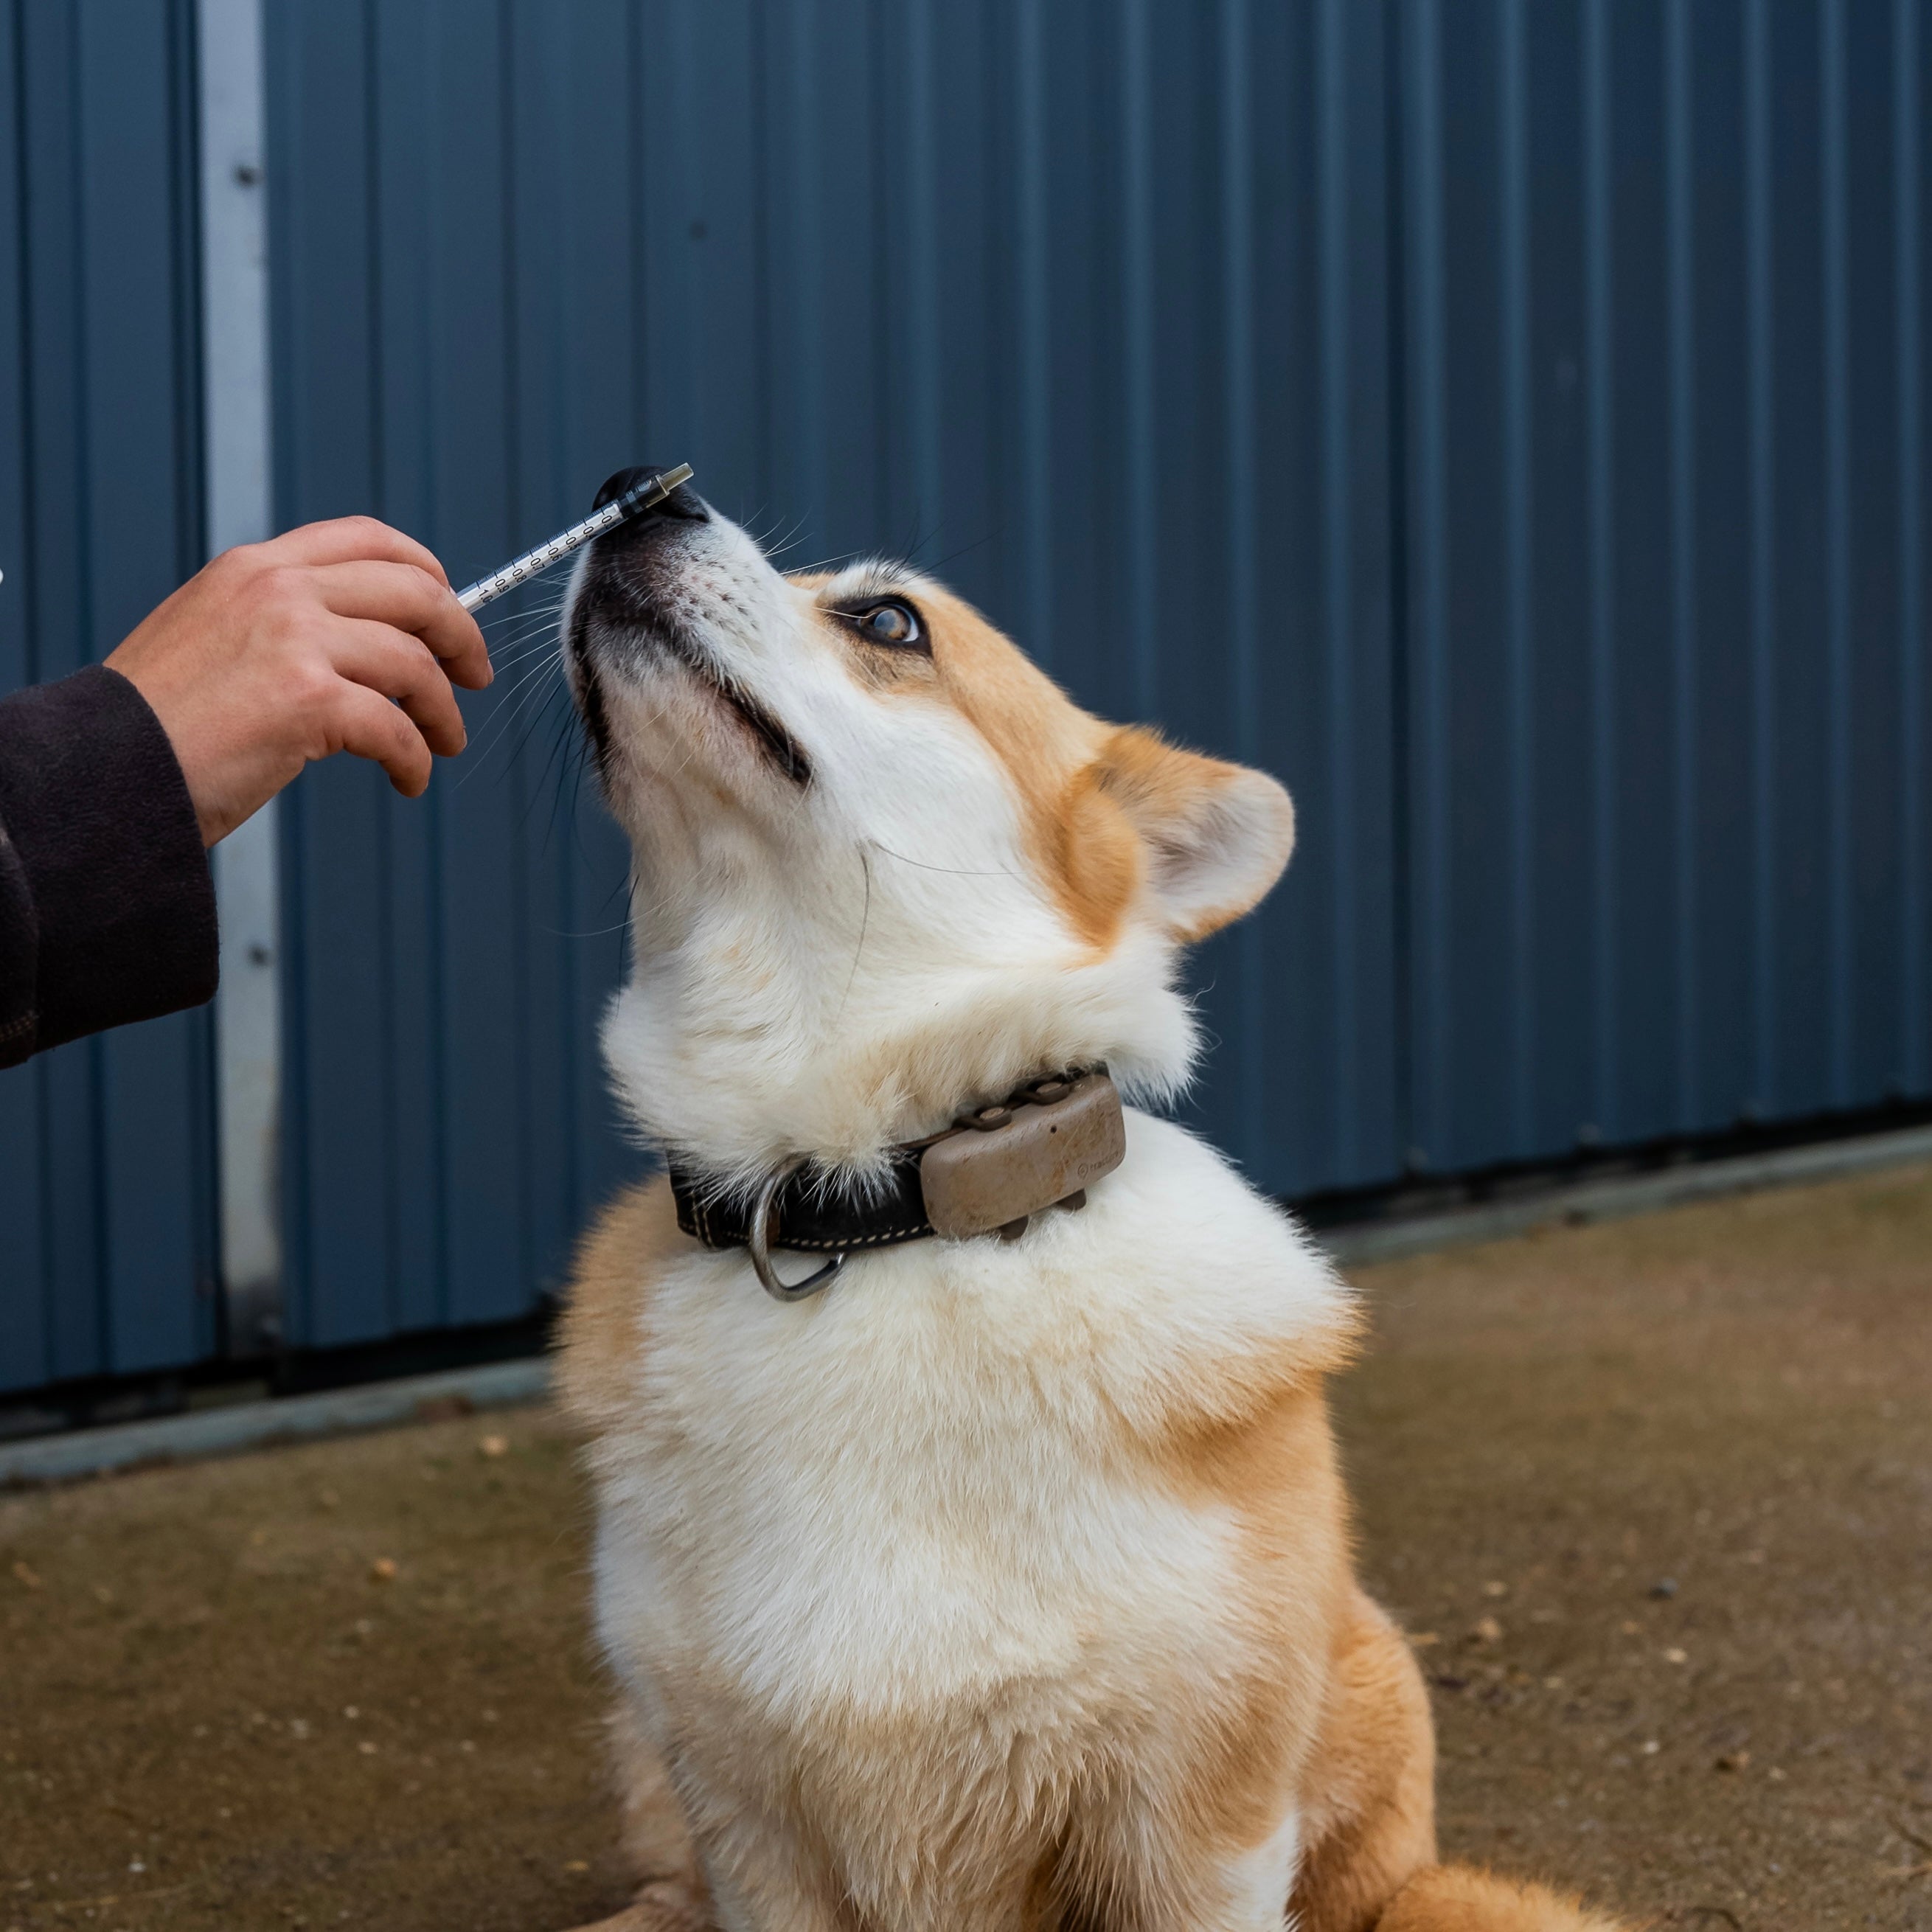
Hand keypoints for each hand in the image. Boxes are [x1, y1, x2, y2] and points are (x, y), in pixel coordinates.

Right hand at [106, 516, 493, 845]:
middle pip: (416, 592)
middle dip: (460, 636)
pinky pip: (397, 729)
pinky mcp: (308, 700)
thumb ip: (278, 621)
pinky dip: (414, 760)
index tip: (451, 610)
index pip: (368, 539)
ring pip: (415, 663)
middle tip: (474, 676)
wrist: (104, 768)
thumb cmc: (160, 721)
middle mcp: (279, 590)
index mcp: (256, 567)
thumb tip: (359, 640)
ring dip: (443, 711)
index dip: (428, 573)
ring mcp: (295, 640)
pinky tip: (408, 780)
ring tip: (443, 744)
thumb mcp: (212, 635)